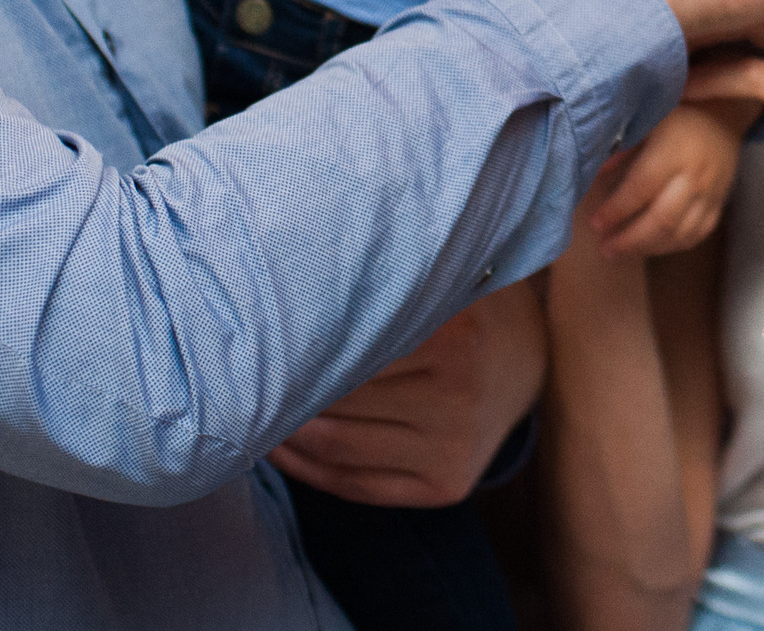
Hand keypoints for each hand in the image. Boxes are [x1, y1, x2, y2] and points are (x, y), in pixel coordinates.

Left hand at [269, 280, 545, 506]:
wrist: (528, 355)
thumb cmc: (458, 306)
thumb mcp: (432, 278)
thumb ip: (376, 281)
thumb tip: (283, 284)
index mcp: (452, 335)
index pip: (346, 347)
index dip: (292, 345)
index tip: (252, 335)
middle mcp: (457, 395)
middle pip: (337, 398)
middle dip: (281, 388)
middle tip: (236, 373)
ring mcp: (454, 446)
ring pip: (337, 445)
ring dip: (282, 430)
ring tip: (249, 407)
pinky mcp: (446, 484)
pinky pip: (355, 485)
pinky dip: (305, 467)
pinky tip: (279, 444)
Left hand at [587, 99, 749, 257]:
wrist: (723, 117)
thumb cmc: (677, 118)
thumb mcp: (647, 122)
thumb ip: (622, 149)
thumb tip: (592, 175)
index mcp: (672, 152)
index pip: (641, 188)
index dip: (617, 209)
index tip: (595, 223)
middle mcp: (693, 177)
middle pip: (662, 219)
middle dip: (630, 240)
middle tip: (605, 249)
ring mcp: (709, 194)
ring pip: (680, 233)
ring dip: (647, 249)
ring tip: (620, 252)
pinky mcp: (719, 206)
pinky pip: (696, 236)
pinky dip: (671, 247)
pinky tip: (650, 248)